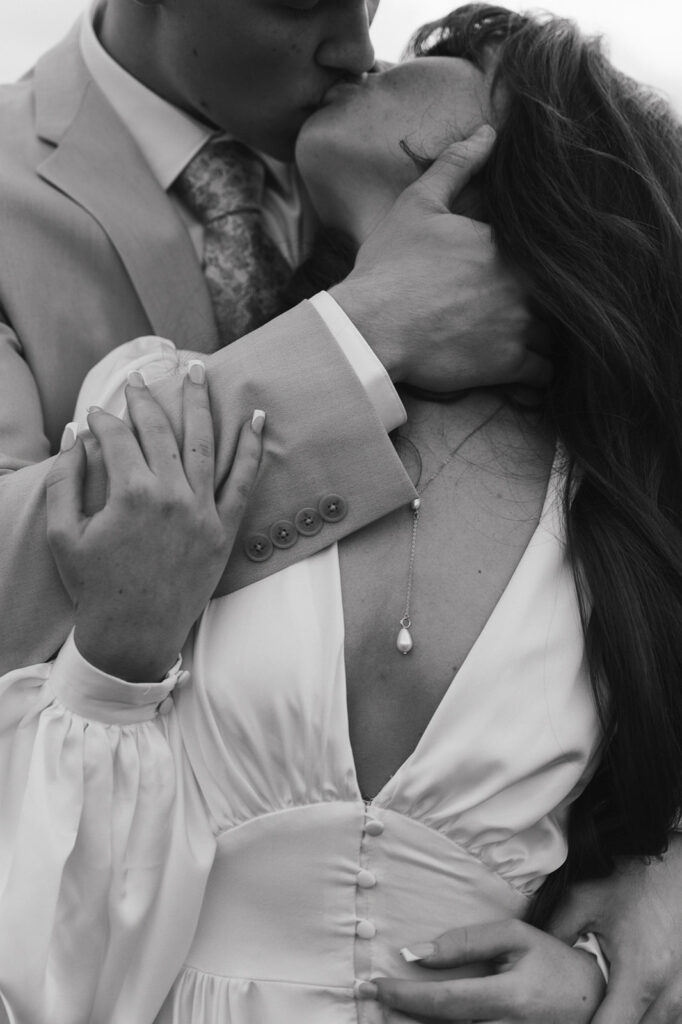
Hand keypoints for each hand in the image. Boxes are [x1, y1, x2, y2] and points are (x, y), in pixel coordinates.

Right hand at [45, 365, 263, 680]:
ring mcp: (203, 510)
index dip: (103, 419)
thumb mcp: (63, 533)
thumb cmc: (94, 586)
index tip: (95, 414)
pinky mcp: (225, 528)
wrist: (134, 634)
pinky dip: (252, 448)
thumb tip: (75, 435)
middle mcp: (172, 493)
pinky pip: (244, 480)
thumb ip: (64, 479)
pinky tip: (256, 417)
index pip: (118, 436)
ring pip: (205, 443)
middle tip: (140, 377)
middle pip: (160, 430)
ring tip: (198, 371)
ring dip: (200, 403)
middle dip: (147, 399)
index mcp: (130, 492)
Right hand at [330, 125, 550, 393]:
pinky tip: (527, 372)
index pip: (547, 255)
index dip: (539, 266)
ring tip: (526, 340)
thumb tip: (488, 131)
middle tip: (526, 309)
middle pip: (556, 295)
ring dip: (545, 338)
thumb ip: (458, 166)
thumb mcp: (419, 205)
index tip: (523, 275)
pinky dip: (539, 373)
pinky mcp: (508, 364)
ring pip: (556, 334)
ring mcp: (520, 325)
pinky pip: (544, 372)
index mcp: (507, 245)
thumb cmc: (391, 267)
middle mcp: (524, 284)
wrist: (372, 327)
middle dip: (545, 302)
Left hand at [365, 920, 603, 1021]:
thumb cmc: (551, 962)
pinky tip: (421, 1022)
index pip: (443, 1003)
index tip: (372, 985)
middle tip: (370, 1005)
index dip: (403, 997)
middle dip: (400, 1021)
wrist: (594, 1001)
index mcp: (509, 999)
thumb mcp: (515, 937)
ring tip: (390, 1015)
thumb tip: (416, 951)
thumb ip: (466, 942)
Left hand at [548, 837, 681, 1023]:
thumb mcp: (584, 900)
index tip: (565, 1019)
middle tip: (578, 1010)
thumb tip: (527, 959)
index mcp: (642, 976)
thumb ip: (555, 932)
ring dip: (628, 1019)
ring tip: (602, 1003)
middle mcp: (671, 994)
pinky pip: (669, 1018)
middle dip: (605, 1023)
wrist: (677, 867)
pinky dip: (647, 1014)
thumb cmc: (632, 880)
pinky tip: (624, 998)